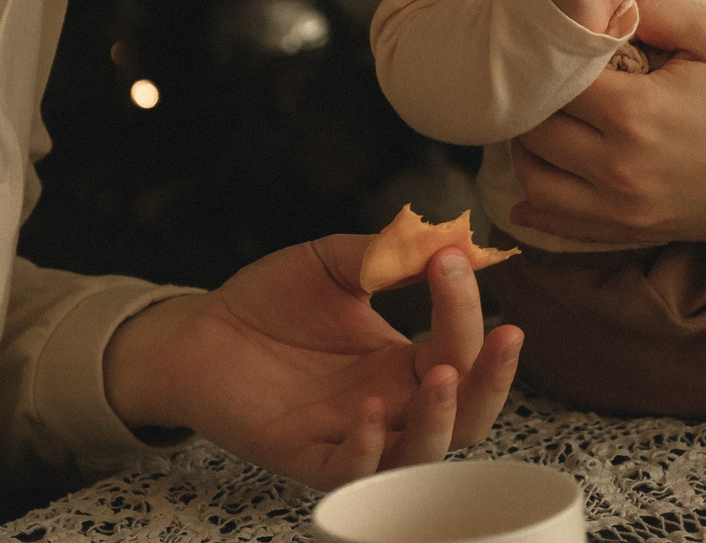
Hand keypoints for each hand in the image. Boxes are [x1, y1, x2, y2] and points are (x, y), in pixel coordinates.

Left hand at [105, 238, 522, 489]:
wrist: (200, 330)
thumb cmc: (270, 299)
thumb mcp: (334, 260)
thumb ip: (386, 251)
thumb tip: (447, 234)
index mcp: (404, 362)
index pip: (460, 346)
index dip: (468, 308)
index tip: (454, 260)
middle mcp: (391, 404)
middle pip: (468, 417)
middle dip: (493, 381)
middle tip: (505, 336)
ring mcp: (353, 435)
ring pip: (422, 456)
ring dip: (441, 420)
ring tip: (443, 374)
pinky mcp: (306, 456)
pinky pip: (350, 472)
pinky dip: (369, 450)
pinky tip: (371, 410)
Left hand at [509, 0, 705, 245]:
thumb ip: (654, 7)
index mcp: (635, 111)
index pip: (557, 79)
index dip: (553, 57)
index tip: (564, 44)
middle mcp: (619, 166)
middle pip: (535, 131)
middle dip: (536, 100)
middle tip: (549, 80)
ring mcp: (624, 207)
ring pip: (536, 179)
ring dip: (530, 149)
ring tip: (547, 121)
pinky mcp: (634, 231)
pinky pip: (561, 224)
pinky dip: (536, 204)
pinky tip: (529, 188)